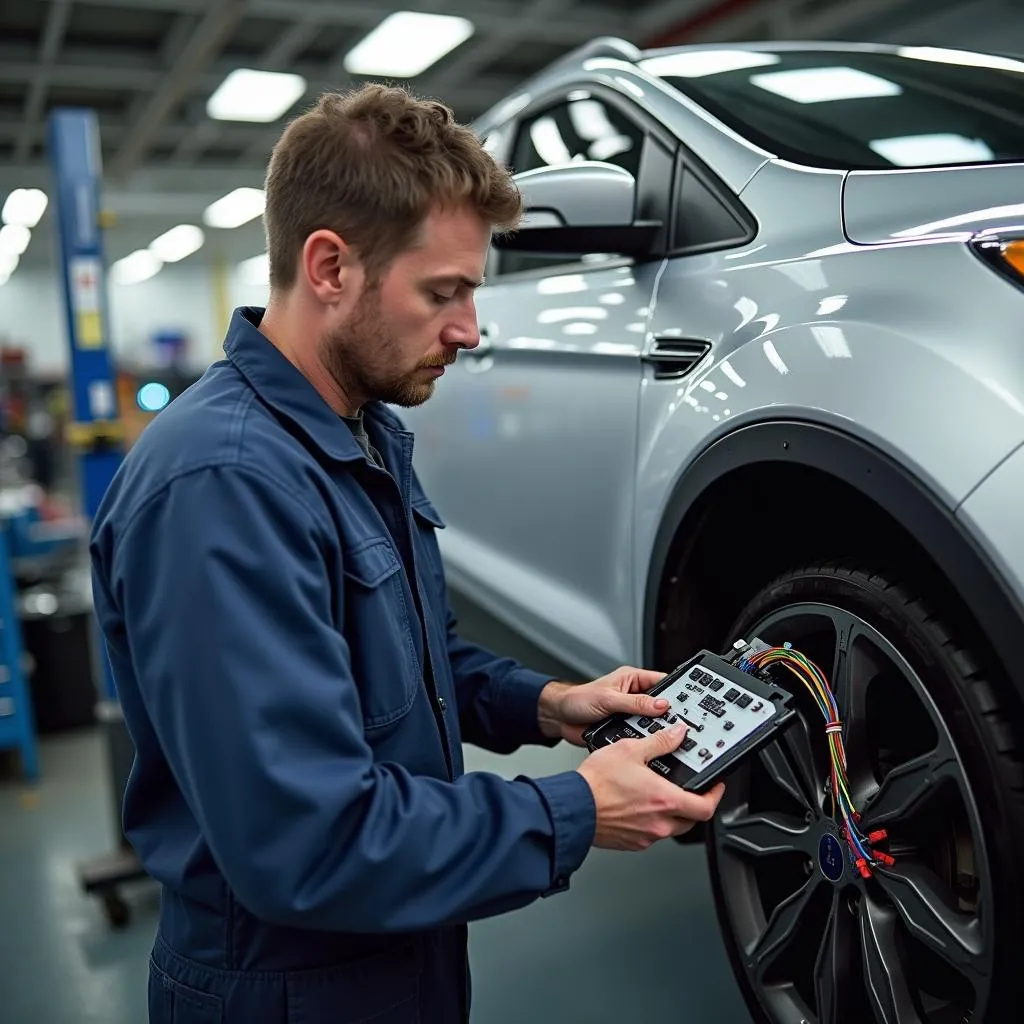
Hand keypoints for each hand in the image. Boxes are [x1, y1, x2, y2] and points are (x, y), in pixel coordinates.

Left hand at [538, 666, 670, 746]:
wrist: (560, 719)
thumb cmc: (578, 700)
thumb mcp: (609, 698)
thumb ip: (635, 702)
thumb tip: (661, 704)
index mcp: (632, 680)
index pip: (662, 682)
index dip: (676, 691)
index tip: (691, 702)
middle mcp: (634, 696)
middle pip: (661, 705)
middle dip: (669, 714)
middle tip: (680, 724)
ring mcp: (630, 714)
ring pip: (652, 723)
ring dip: (655, 729)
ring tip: (666, 736)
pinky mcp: (624, 730)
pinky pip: (641, 736)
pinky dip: (645, 741)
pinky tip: (649, 745)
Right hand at [577, 724, 725, 850]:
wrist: (572, 807)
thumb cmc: (597, 783)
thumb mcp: (630, 750)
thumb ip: (659, 742)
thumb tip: (677, 735)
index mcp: (665, 800)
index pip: (706, 807)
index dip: (715, 796)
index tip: (715, 786)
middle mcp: (659, 823)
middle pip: (691, 820)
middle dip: (694, 804)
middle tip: (690, 789)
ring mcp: (646, 836)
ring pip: (671, 827)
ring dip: (671, 813)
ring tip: (658, 794)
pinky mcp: (631, 843)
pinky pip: (651, 834)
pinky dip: (651, 821)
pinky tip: (638, 806)